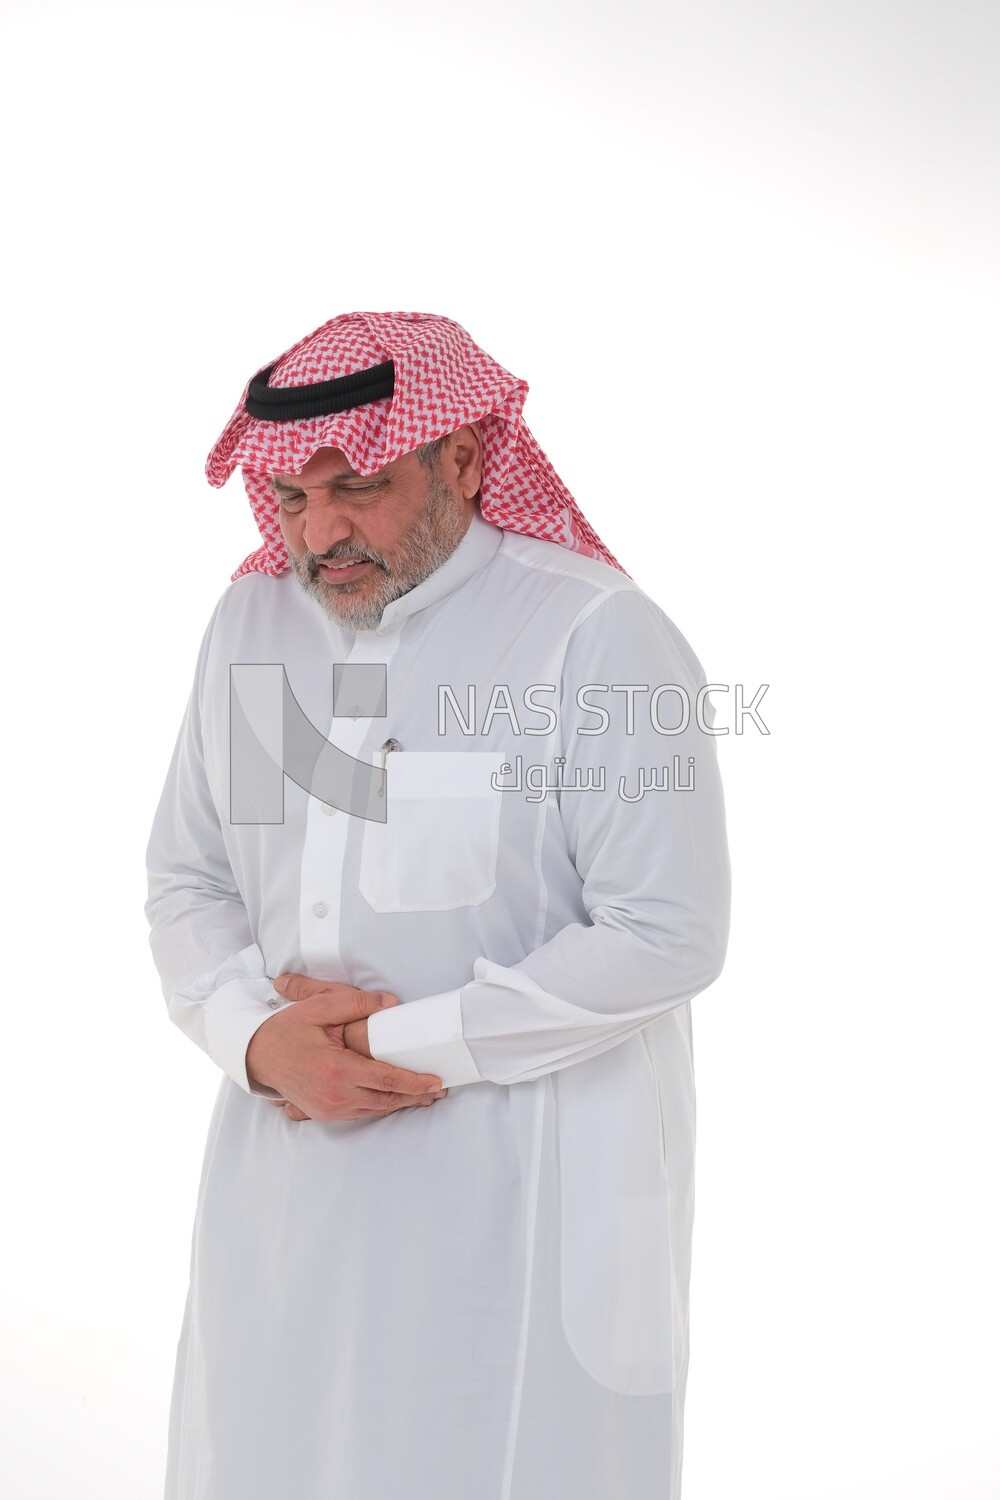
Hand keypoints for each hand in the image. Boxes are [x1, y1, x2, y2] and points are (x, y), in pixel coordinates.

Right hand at [248, 973, 445, 1122]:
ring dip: (401, 1103)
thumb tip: (390, 1003)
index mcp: (337, 1070)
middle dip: (416, 1096)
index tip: (436, 1081)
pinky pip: (360, 1112)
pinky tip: (394, 1100)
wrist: (256, 1057)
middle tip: (440, 1090)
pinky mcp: (324, 1114)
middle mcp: (335, 1095)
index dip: (415, 1082)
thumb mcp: (318, 1008)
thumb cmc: (287, 1030)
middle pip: (386, 1100)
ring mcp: (329, 1108)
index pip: (387, 1079)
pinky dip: (381, 1106)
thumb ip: (355, 1004)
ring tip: (425, 1096)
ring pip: (375, 1110)